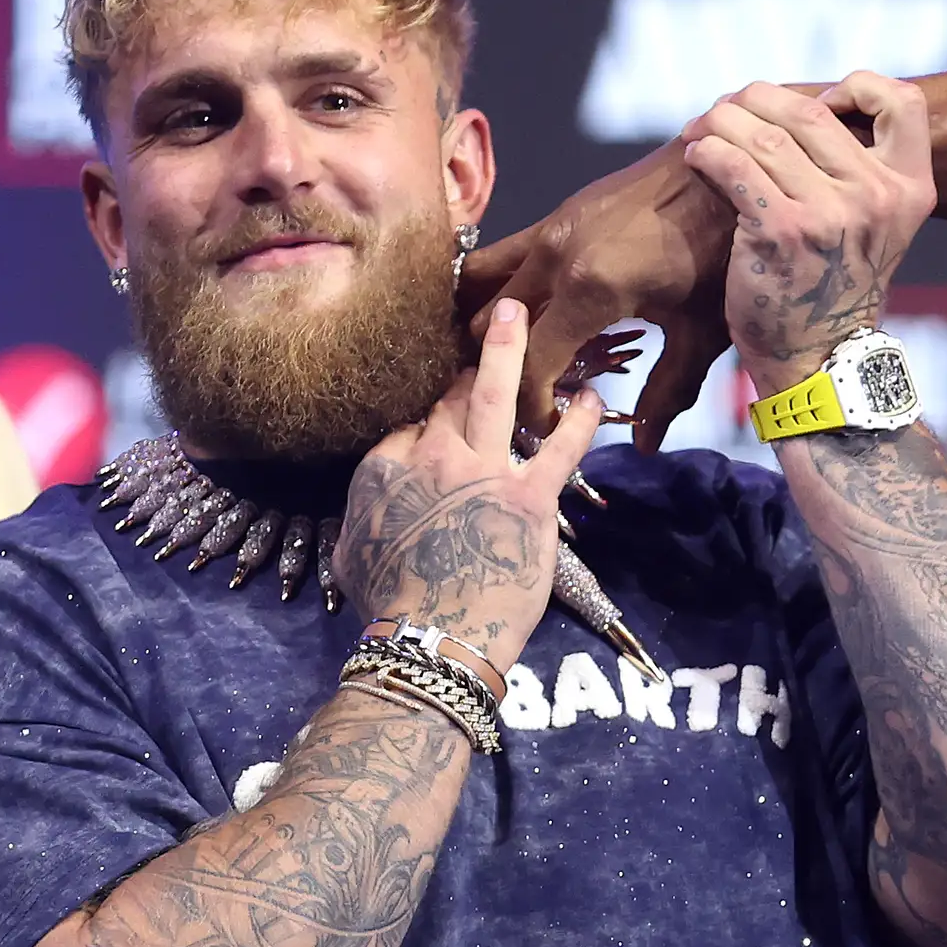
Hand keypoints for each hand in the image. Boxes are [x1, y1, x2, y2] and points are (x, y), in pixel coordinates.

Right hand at [334, 298, 606, 681]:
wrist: (432, 637)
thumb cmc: (390, 602)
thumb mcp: (353, 547)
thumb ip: (362, 513)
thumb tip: (364, 506)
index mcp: (386, 465)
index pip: (415, 415)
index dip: (434, 404)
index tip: (449, 392)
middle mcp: (432, 455)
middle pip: (455, 393)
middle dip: (473, 359)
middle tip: (491, 324)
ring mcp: (482, 471)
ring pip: (497, 394)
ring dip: (511, 347)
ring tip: (523, 308)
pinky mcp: (528, 497)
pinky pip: (560, 447)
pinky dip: (579, 419)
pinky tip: (593, 394)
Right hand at [460, 141, 738, 448]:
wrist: (724, 169)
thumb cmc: (722, 254)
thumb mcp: (702, 332)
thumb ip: (668, 392)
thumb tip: (644, 445)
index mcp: (591, 290)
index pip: (531, 365)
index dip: (531, 406)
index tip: (547, 424)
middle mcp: (556, 257)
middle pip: (492, 329)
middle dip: (501, 369)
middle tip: (526, 394)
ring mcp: (549, 229)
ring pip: (483, 289)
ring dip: (489, 328)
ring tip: (512, 358)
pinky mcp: (554, 214)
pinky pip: (501, 256)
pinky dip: (495, 289)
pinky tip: (518, 314)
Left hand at [682, 75, 937, 401]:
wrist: (819, 361)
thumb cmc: (837, 286)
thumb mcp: (876, 226)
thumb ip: (862, 170)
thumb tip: (812, 104)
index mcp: (911, 189)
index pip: (904, 101)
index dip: (858, 86)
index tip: (822, 104)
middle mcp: (877, 196)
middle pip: (810, 110)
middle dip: (757, 100)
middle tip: (729, 110)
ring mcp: (830, 213)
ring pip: (762, 132)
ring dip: (720, 122)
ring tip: (702, 131)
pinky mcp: (781, 230)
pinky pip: (733, 164)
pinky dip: (706, 152)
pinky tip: (697, 157)